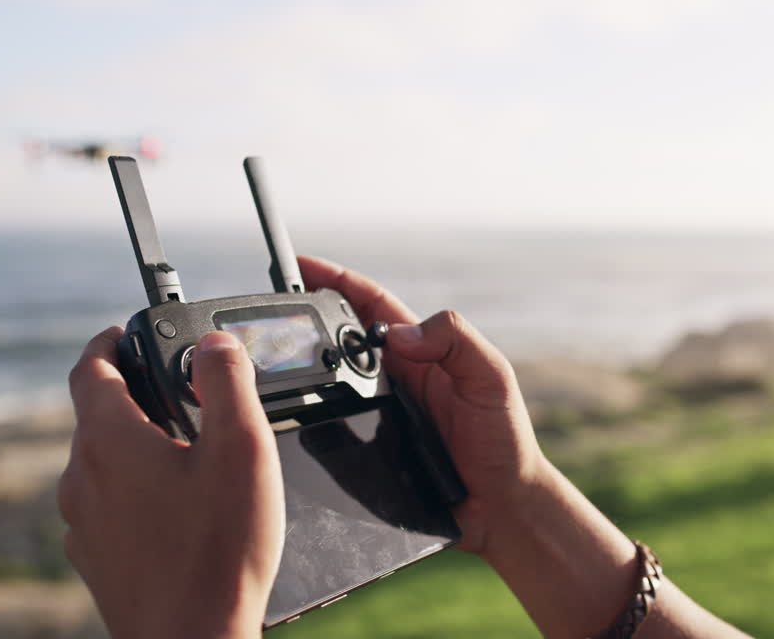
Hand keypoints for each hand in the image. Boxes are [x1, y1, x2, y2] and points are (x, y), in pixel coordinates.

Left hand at [59, 329, 283, 638]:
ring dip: (138, 448)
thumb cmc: (218, 549)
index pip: (91, 367)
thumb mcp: (242, 447)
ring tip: (192, 458)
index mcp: (109, 439)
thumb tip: (215, 344)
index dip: (110, 341)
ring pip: (104, 464)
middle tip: (187, 397)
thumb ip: (228, 381)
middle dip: (139, 398)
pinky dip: (136, 494)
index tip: (129, 333)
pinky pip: (109, 507)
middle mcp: (82, 478)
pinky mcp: (95, 559)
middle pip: (99, 417)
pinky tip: (180, 512)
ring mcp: (82, 524)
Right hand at [298, 256, 546, 555]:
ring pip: (329, 382)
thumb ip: (456, 341)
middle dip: (305, 318)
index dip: (335, 282)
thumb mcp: (490, 377)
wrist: (502, 507)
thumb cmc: (504, 439)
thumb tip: (399, 334)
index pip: (371, 305)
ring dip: (301, 369)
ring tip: (269, 357)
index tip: (299, 265)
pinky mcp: (369, 450)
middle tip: (270, 311)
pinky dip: (308, 420)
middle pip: (339, 338)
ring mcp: (380, 413)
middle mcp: (396, 377)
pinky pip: (329, 428)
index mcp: (422, 352)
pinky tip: (286, 420)